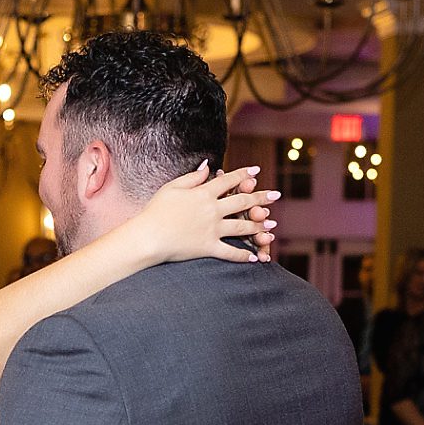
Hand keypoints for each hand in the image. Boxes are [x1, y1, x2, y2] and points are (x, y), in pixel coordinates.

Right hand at [130, 162, 277, 265]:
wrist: (148, 236)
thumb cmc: (155, 210)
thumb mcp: (172, 187)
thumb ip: (193, 176)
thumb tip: (208, 165)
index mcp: (203, 193)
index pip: (229, 180)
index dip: (243, 174)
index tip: (256, 171)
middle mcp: (212, 210)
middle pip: (242, 202)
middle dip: (261, 198)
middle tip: (276, 196)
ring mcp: (212, 230)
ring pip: (242, 228)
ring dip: (259, 227)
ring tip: (271, 227)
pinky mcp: (208, 248)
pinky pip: (230, 253)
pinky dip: (243, 256)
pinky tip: (256, 258)